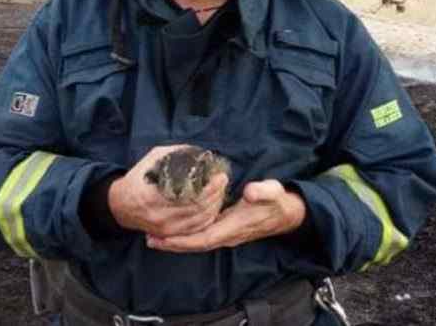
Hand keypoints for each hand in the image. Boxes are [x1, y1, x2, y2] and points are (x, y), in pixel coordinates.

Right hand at [108, 145, 228, 237]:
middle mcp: (159, 216)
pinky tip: (214, 207)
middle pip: (198, 209)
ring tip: (221, 191)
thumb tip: (198, 152)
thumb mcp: (151, 160)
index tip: (219, 175)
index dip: (209, 188)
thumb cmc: (137, 180)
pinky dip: (208, 218)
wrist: (120, 206)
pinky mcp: (169, 234)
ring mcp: (165, 228)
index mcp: (153, 197)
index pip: (189, 196)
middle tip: (223, 180)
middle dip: (216, 194)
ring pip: (199, 221)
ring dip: (215, 206)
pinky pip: (195, 229)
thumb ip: (174, 154)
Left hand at [146, 180, 304, 252]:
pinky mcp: (223, 229)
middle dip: (172, 244)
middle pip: (195, 245)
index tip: (163, 238)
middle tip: (149, 238)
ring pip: (196, 242)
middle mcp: (227, 235)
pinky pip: (200, 236)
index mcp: (233, 227)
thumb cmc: (276, 201)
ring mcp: (225, 234)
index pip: (203, 238)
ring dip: (176, 241)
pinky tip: (172, 230)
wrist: (286, 214)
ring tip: (154, 237)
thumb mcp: (273, 192)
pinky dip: (185, 235)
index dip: (183, 240)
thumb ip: (262, 191)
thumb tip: (250, 192)